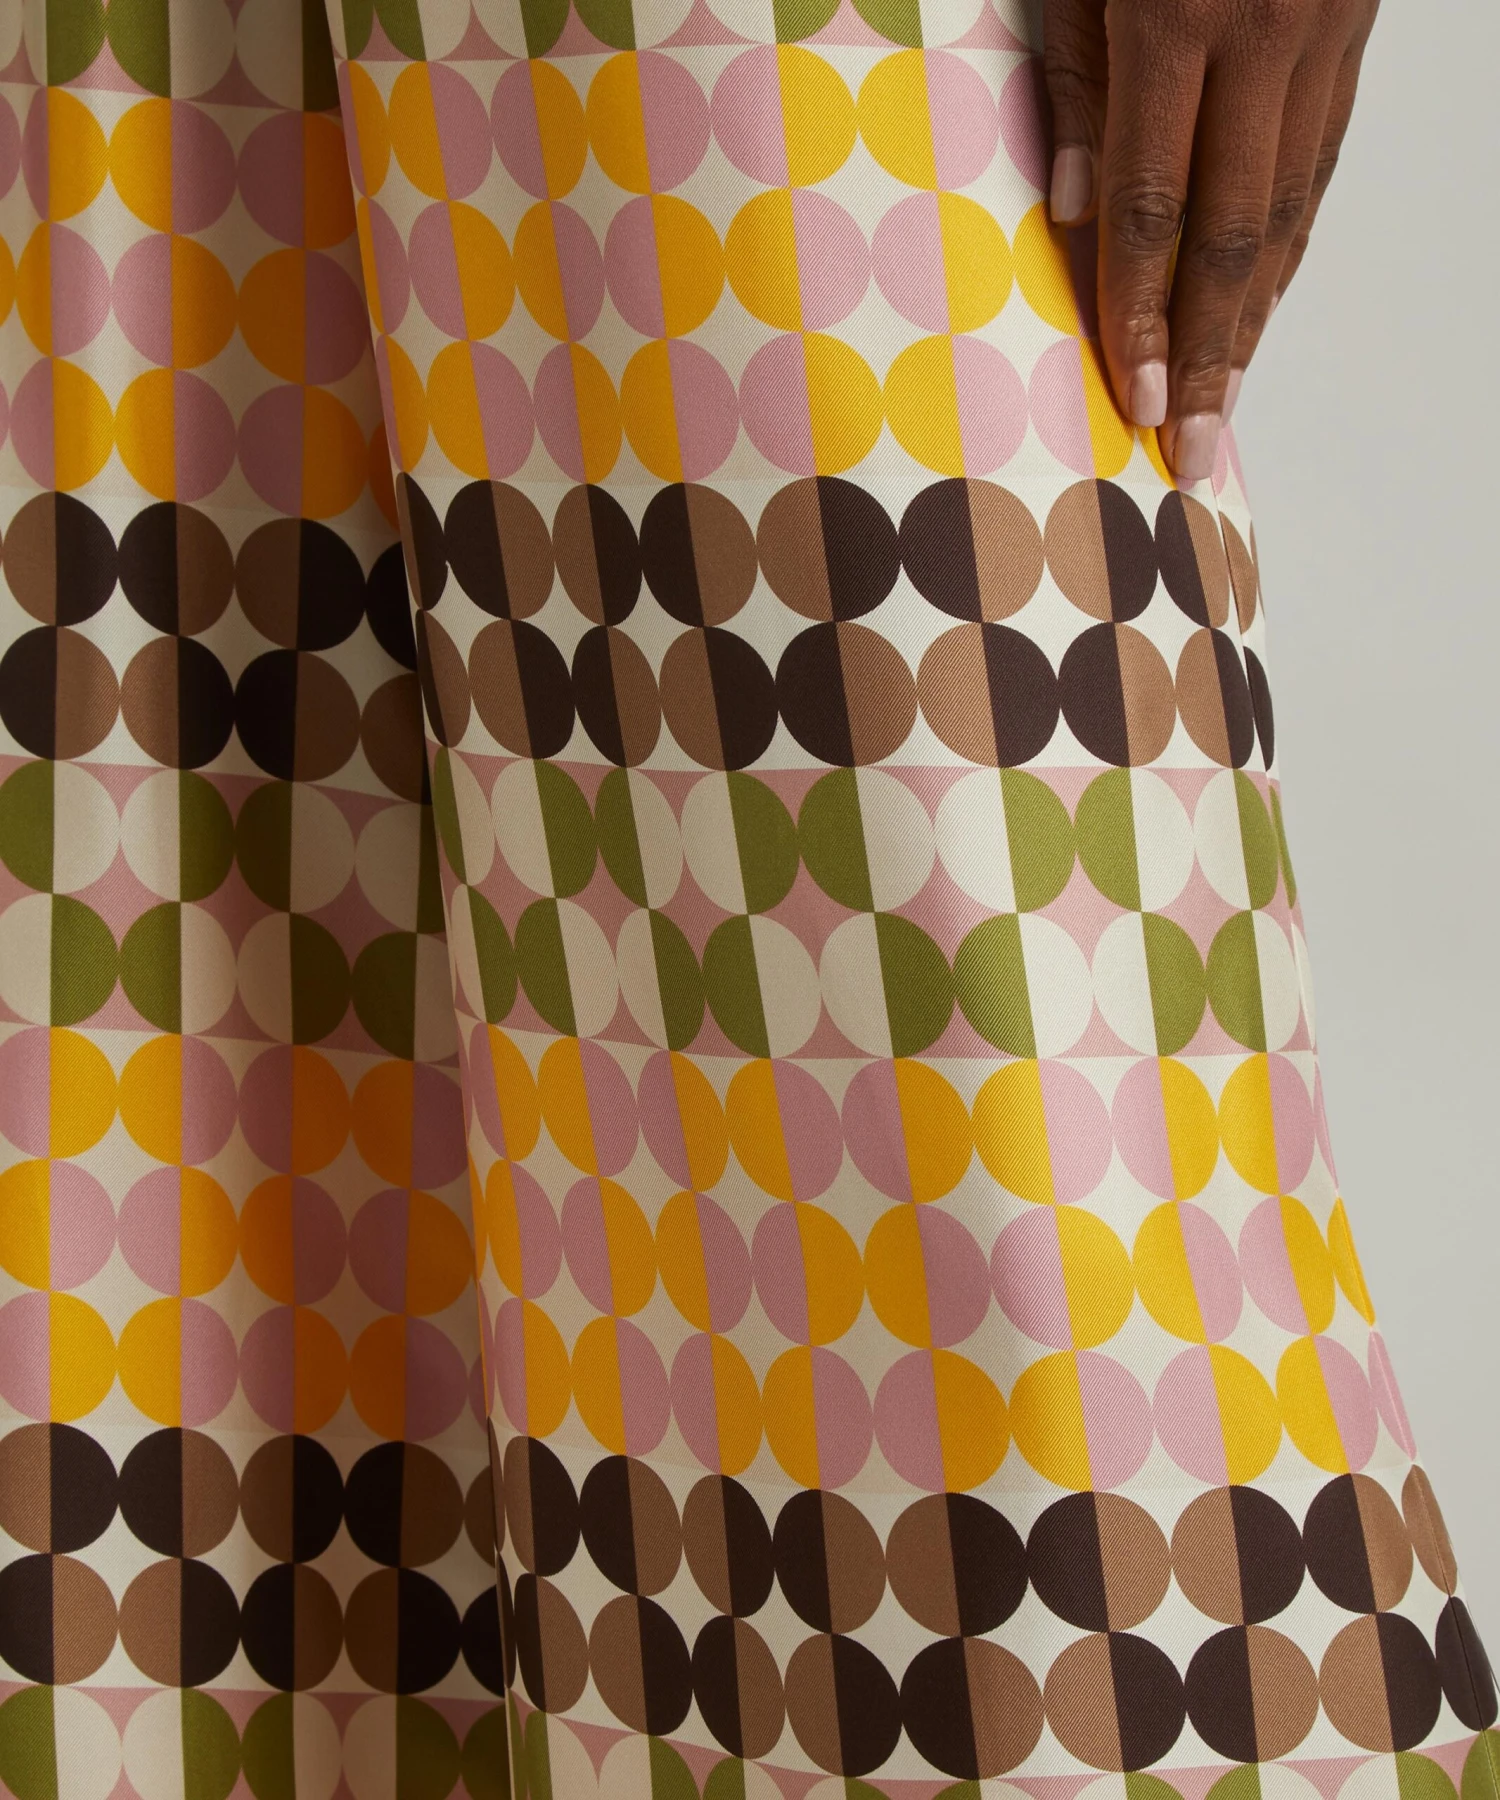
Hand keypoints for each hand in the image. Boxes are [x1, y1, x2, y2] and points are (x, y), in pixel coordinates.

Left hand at [1042, 0, 1378, 480]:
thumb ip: (1075, 76)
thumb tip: (1074, 214)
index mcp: (1185, 11)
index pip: (1157, 206)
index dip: (1146, 314)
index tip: (1139, 404)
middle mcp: (1274, 28)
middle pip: (1241, 229)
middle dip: (1215, 350)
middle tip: (1198, 449)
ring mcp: (1330, 22)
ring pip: (1297, 199)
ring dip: (1261, 310)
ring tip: (1230, 394)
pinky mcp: (1356, 17)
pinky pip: (1323, 150)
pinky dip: (1293, 234)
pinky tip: (1269, 293)